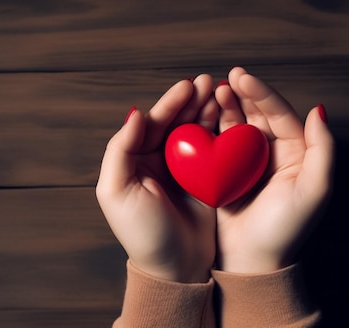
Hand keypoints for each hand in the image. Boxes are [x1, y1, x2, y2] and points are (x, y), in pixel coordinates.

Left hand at [96, 75, 217, 282]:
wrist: (176, 268)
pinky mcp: (208, 179)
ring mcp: (185, 169)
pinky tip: (232, 116)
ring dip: (207, 110)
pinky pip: (215, 149)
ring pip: (196, 130)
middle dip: (191, 100)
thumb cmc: (142, 234)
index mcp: (135, 160)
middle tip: (208, 82)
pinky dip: (222, 131)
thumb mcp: (116, 192)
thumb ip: (120, 150)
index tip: (187, 87)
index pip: (152, 123)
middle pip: (176, 122)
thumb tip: (134, 114)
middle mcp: (160, 160)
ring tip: (221, 91)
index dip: (169, 104)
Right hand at [214, 67, 333, 273]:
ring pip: (237, 125)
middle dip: (242, 94)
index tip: (242, 77)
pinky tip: (202, 116)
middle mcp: (273, 155)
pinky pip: (218, 144)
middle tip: (225, 79)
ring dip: (226, 106)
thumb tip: (318, 109)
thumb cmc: (286, 229)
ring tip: (213, 91)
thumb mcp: (314, 190)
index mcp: (296, 155)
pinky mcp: (225, 174)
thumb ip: (322, 149)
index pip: (280, 114)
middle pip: (258, 115)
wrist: (253, 263)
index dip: (262, 93)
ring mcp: (247, 164)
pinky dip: (211, 127)